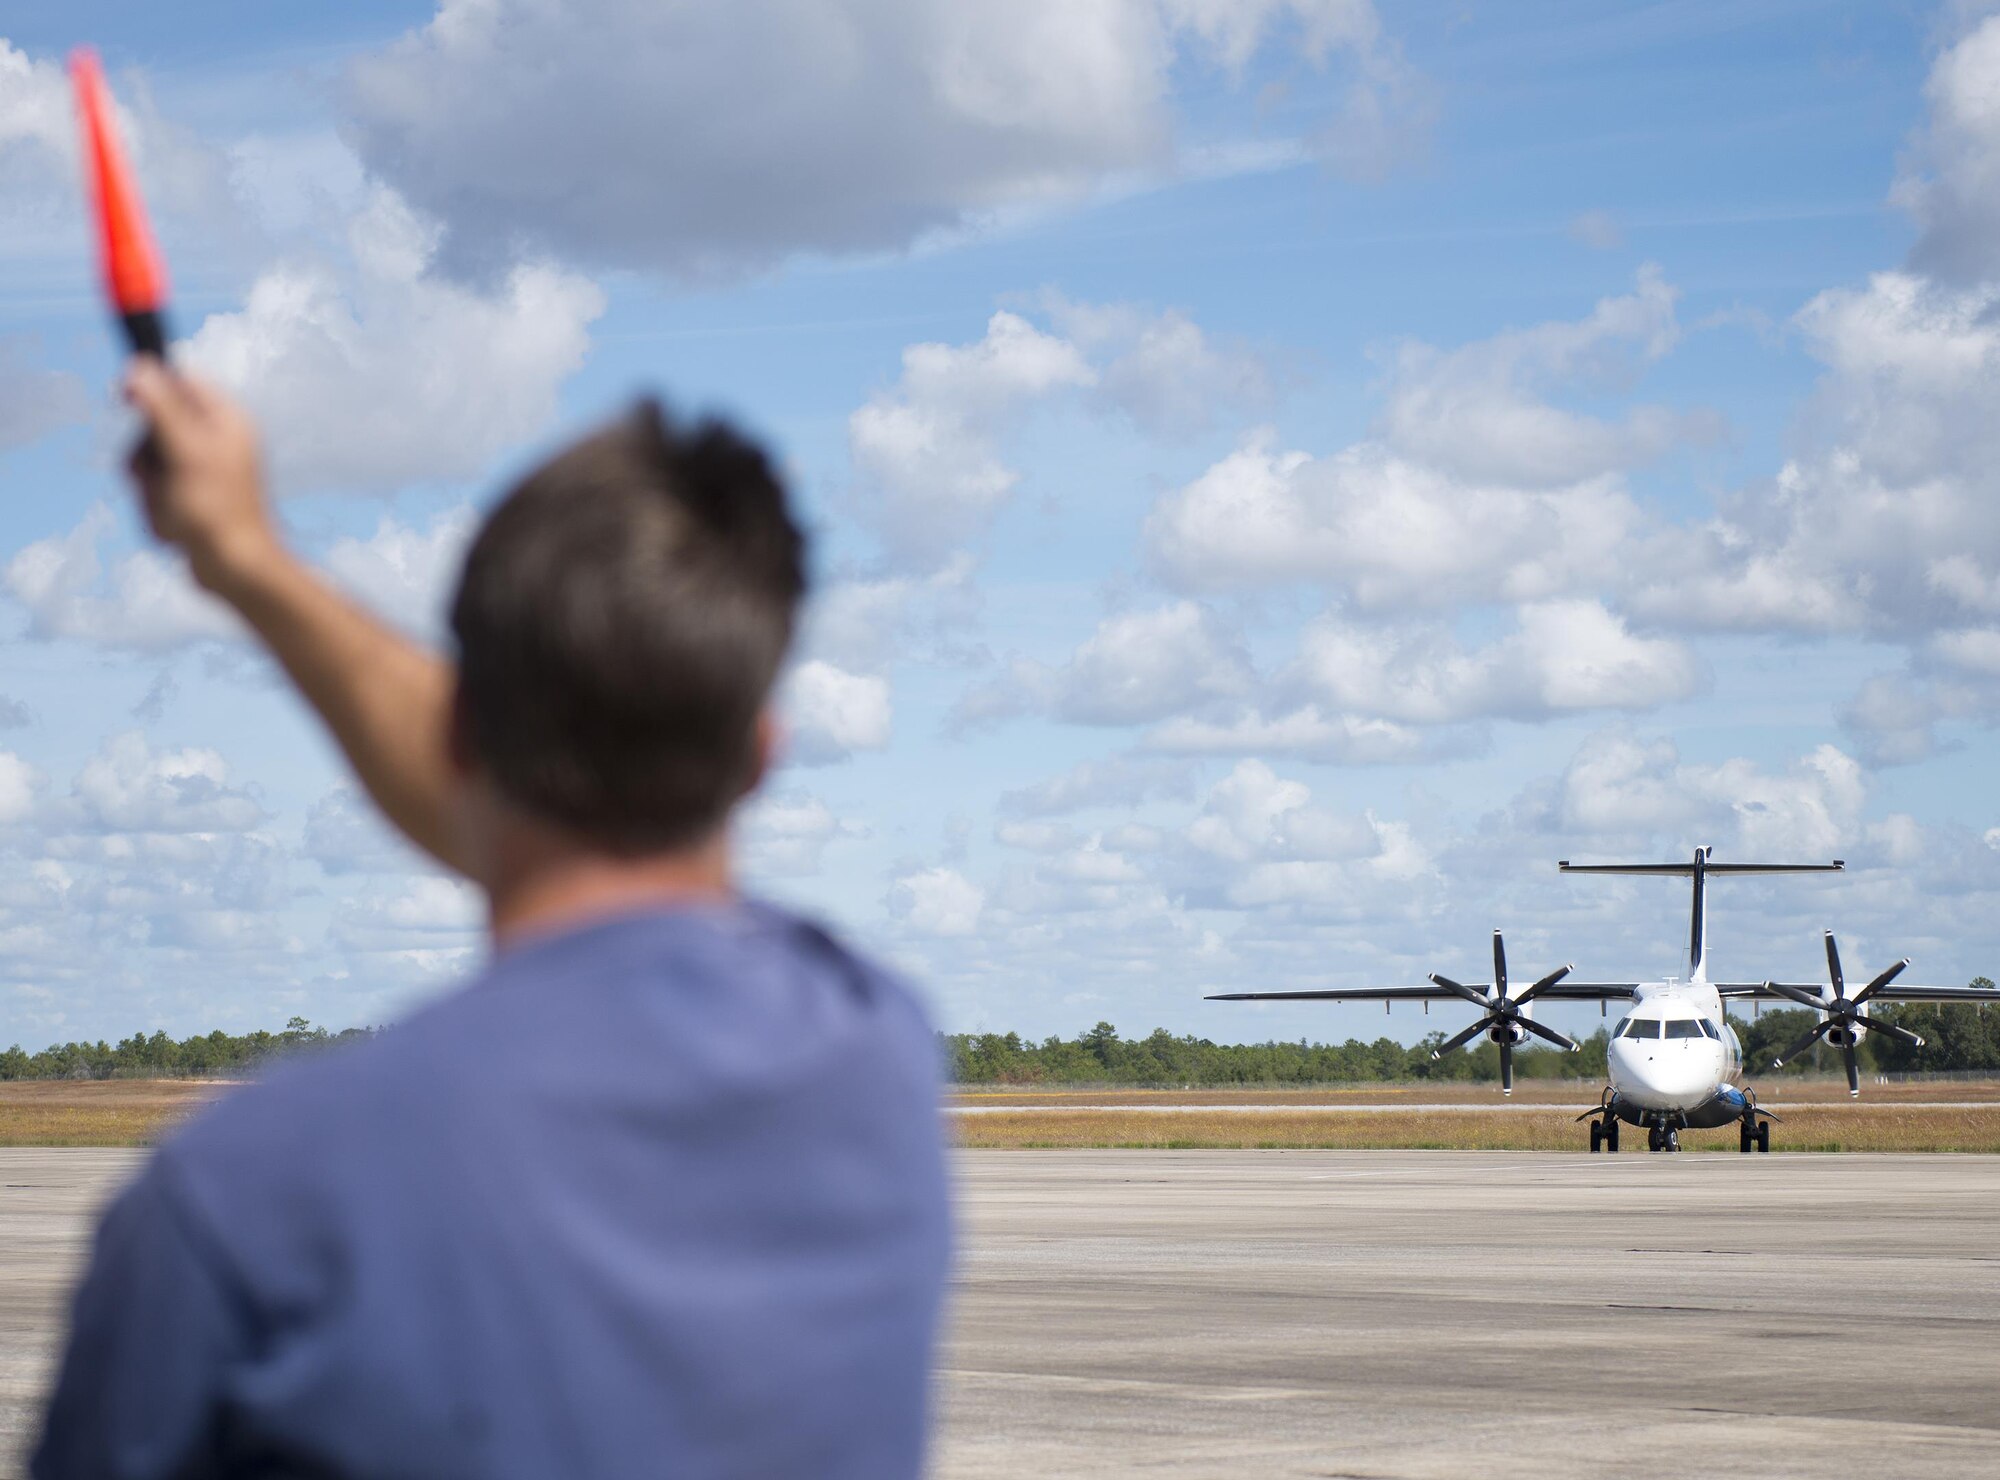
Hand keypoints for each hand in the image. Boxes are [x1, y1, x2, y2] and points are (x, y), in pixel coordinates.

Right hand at [123, 362, 282, 595]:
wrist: (237, 570)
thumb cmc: (217, 511)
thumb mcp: (184, 451)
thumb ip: (161, 408)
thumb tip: (140, 367)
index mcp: (227, 421)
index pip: (182, 381)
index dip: (150, 384)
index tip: (123, 396)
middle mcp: (218, 443)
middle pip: (155, 427)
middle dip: (146, 460)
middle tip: (158, 480)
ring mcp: (204, 473)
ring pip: (150, 467)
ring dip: (151, 493)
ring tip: (174, 513)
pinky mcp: (193, 501)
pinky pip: (156, 496)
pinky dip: (159, 514)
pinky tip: (178, 531)